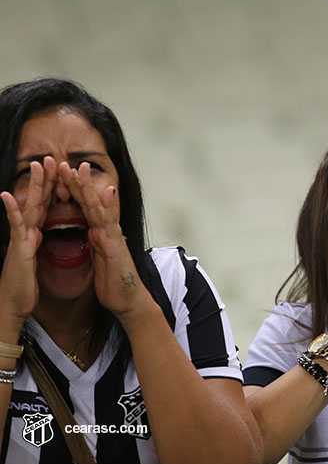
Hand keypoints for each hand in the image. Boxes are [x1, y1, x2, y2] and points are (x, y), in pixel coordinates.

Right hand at [0, 158, 56, 330]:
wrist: (13, 304)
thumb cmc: (23, 284)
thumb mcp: (34, 260)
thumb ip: (35, 243)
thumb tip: (37, 232)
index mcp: (35, 234)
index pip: (47, 206)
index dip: (54, 188)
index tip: (61, 170)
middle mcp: (27, 232)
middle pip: (39, 200)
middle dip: (46, 179)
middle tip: (50, 157)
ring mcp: (21, 238)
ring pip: (30, 207)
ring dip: (33, 186)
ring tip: (36, 165)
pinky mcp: (18, 249)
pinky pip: (16, 227)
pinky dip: (12, 211)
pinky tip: (7, 195)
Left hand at [59, 162, 148, 318]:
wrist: (128, 301)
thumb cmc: (114, 285)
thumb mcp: (100, 263)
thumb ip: (98, 246)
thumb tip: (97, 236)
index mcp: (98, 235)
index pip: (83, 209)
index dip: (73, 192)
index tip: (62, 177)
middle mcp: (106, 231)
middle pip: (89, 202)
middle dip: (77, 183)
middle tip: (66, 163)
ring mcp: (113, 236)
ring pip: (98, 207)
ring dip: (89, 187)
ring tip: (80, 168)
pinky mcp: (116, 245)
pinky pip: (110, 223)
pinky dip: (108, 206)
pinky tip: (107, 191)